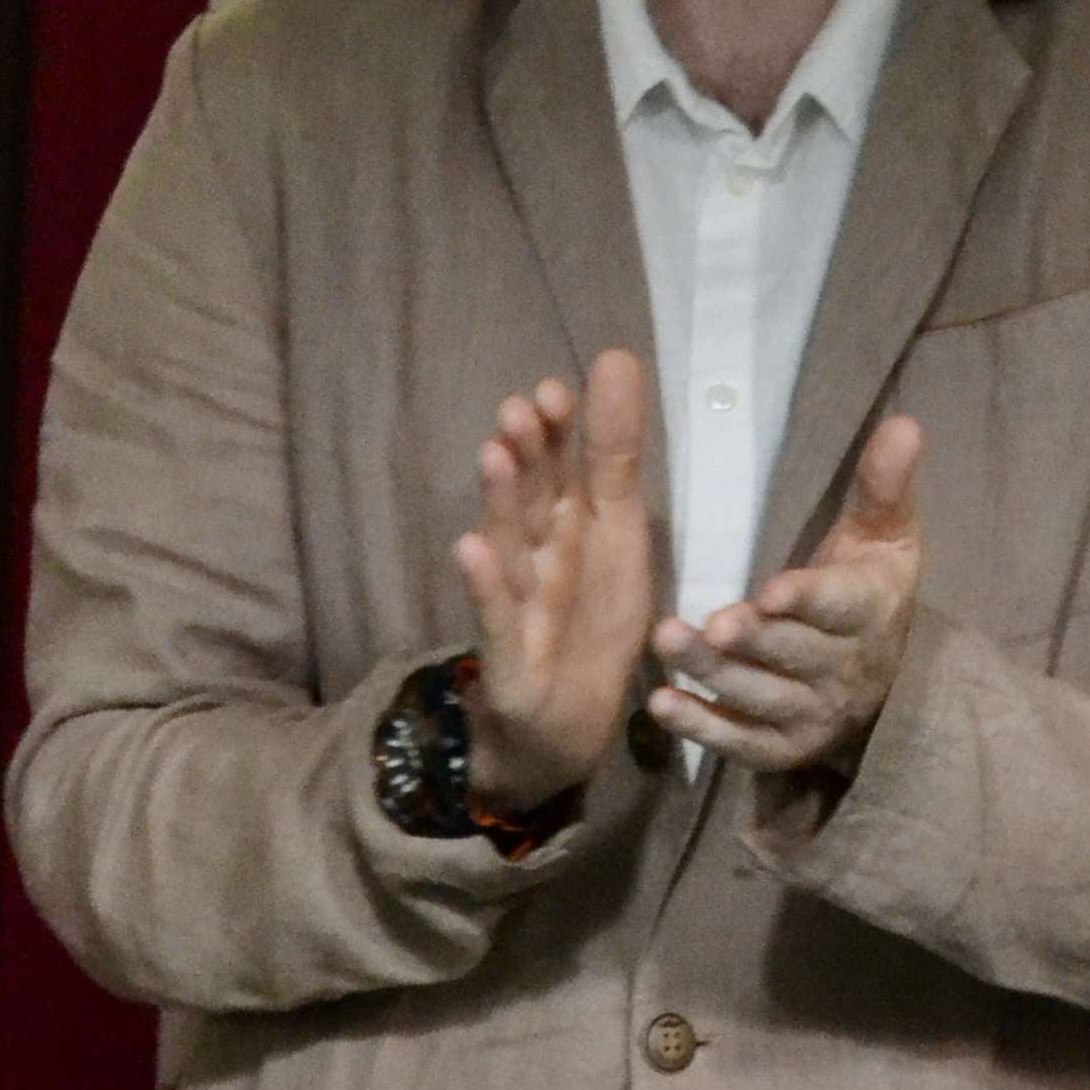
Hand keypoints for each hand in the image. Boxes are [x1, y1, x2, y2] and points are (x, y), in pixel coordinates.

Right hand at [452, 350, 654, 814]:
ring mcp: (517, 605)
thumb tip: (618, 357)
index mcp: (567, 526)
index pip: (562, 468)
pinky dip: (486, 586)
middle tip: (520, 409)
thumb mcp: (618, 535)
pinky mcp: (507, 660)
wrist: (568, 732)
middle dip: (526, 455)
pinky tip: (470, 550)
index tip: (554, 391)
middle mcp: (535, 556)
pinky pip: (496, 618)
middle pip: (530, 500)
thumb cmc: (592, 623)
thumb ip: (614, 453)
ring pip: (508, 548)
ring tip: (494, 456)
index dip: (558, 431)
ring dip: (500, 504)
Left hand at [646, 413, 924, 775]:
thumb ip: (884, 485)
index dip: (809, 602)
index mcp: (869, 611)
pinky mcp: (778, 748)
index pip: (841, 607)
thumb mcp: (885, 535)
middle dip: (751, 641)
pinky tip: (661, 705)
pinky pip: (741, 743)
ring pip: (760, 698)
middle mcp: (843, 671)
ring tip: (665, 641)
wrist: (885, 681)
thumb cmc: (869, 587)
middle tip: (707, 625)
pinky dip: (703, 730)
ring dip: (713, 675)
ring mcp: (810, 715)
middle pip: (793, 656)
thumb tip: (906, 423)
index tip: (774, 592)